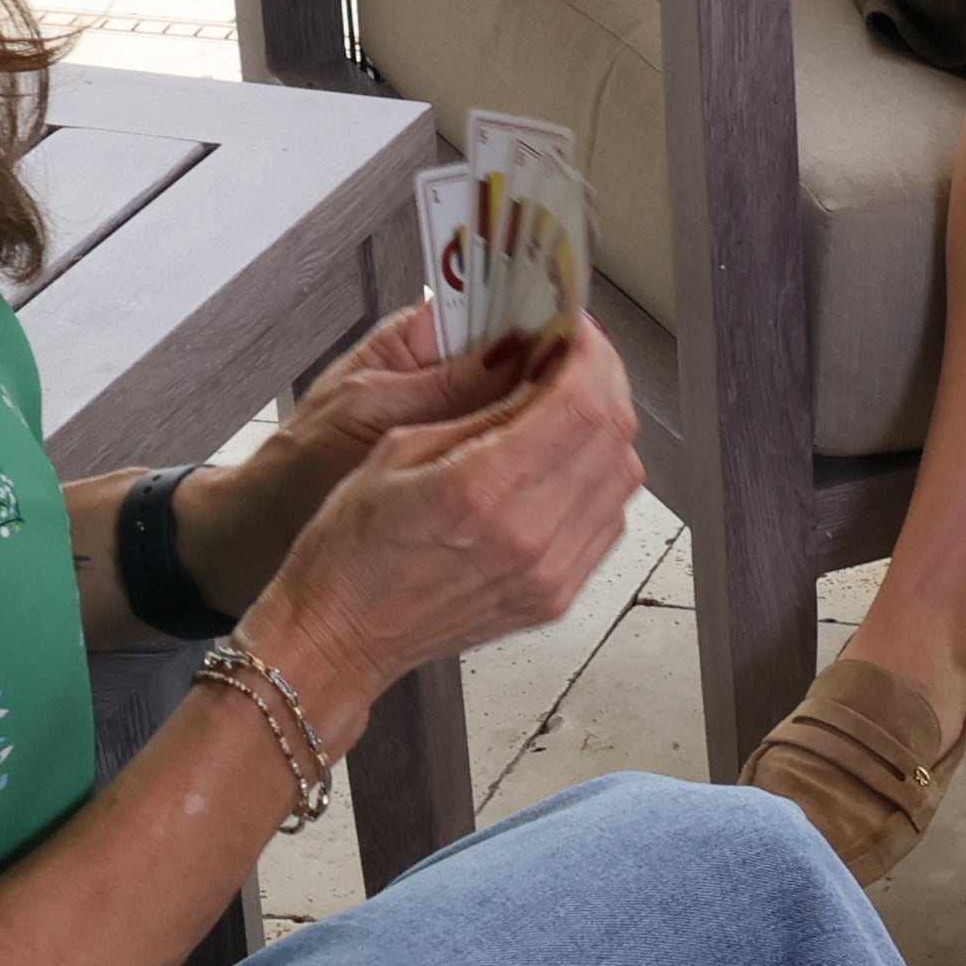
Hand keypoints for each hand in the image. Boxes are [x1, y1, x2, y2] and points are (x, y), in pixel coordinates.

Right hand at [235, 319, 644, 738]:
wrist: (343, 634)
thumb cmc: (351, 544)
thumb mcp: (398, 447)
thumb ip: (480, 405)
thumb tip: (536, 360)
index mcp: (483, 488)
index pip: (582, 402)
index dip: (591, 354)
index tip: (575, 331)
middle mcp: (530, 534)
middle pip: (613, 434)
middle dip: (603, 380)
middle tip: (574, 357)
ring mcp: (550, 572)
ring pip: (622, 477)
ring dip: (606, 429)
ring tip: (568, 405)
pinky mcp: (557, 597)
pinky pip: (608, 521)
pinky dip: (599, 479)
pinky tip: (565, 462)